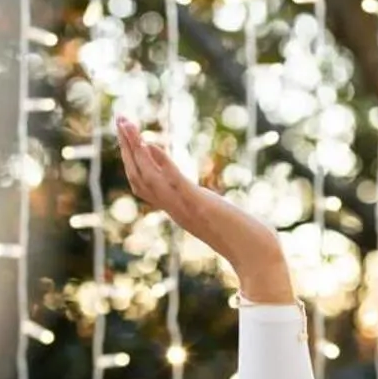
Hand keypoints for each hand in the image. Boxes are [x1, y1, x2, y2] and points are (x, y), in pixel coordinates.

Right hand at [114, 116, 294, 300]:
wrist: (259, 260)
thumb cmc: (245, 241)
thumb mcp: (216, 214)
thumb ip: (202, 202)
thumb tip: (199, 195)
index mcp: (177, 211)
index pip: (143, 185)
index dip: (131, 160)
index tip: (127, 134)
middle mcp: (176, 211)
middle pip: (138, 178)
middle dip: (127, 147)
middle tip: (119, 118)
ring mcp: (186, 209)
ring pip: (148, 178)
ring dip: (135, 149)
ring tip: (125, 123)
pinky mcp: (201, 206)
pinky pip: (175, 183)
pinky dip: (161, 163)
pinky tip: (151, 143)